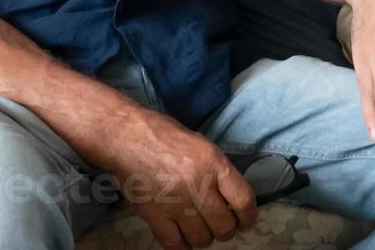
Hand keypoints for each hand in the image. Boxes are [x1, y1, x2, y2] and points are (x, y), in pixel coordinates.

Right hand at [98, 107, 256, 248]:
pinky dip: (182, 245)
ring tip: (198, 229)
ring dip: (203, 238)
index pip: (243, 200)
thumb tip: (230, 197)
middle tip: (219, 226)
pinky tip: (182, 237)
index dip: (248, 217)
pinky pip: (175, 244)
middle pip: (224, 225)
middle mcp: (198, 184)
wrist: (126, 137)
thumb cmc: (164, 135)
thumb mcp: (201, 144)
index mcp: (213, 162)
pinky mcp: (155, 215)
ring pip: (202, 238)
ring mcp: (176, 203)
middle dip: (225, 230)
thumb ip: (217, 170)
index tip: (245, 222)